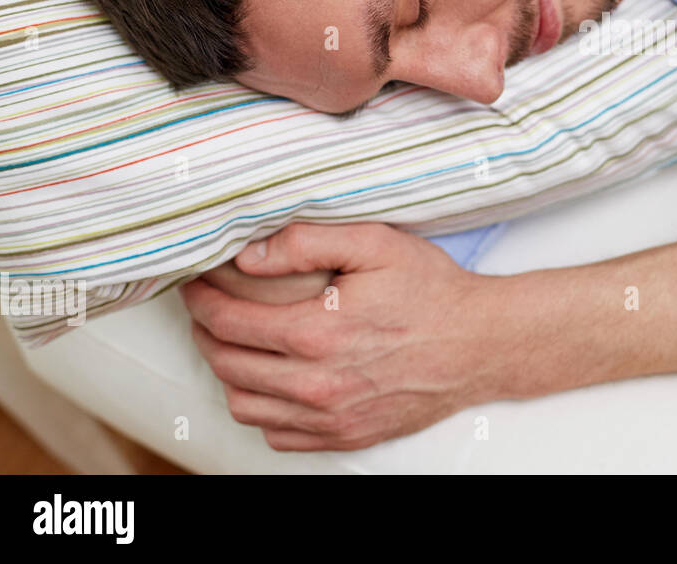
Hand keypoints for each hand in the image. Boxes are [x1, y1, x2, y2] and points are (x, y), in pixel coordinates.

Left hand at [180, 222, 511, 450]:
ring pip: (244, 404)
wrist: (481, 345)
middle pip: (226, 363)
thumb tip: (250, 255)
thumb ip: (309, 240)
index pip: (227, 321)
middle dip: (205, 331)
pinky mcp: (344, 436)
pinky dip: (260, 408)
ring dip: (227, 372)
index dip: (201, 299)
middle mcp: (316, 383)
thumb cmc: (433, 293)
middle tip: (207, 308)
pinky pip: (276, 434)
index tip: (196, 284)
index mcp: (317, 333)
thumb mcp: (377, 245)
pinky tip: (269, 380)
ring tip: (232, 343)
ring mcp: (329, 417)